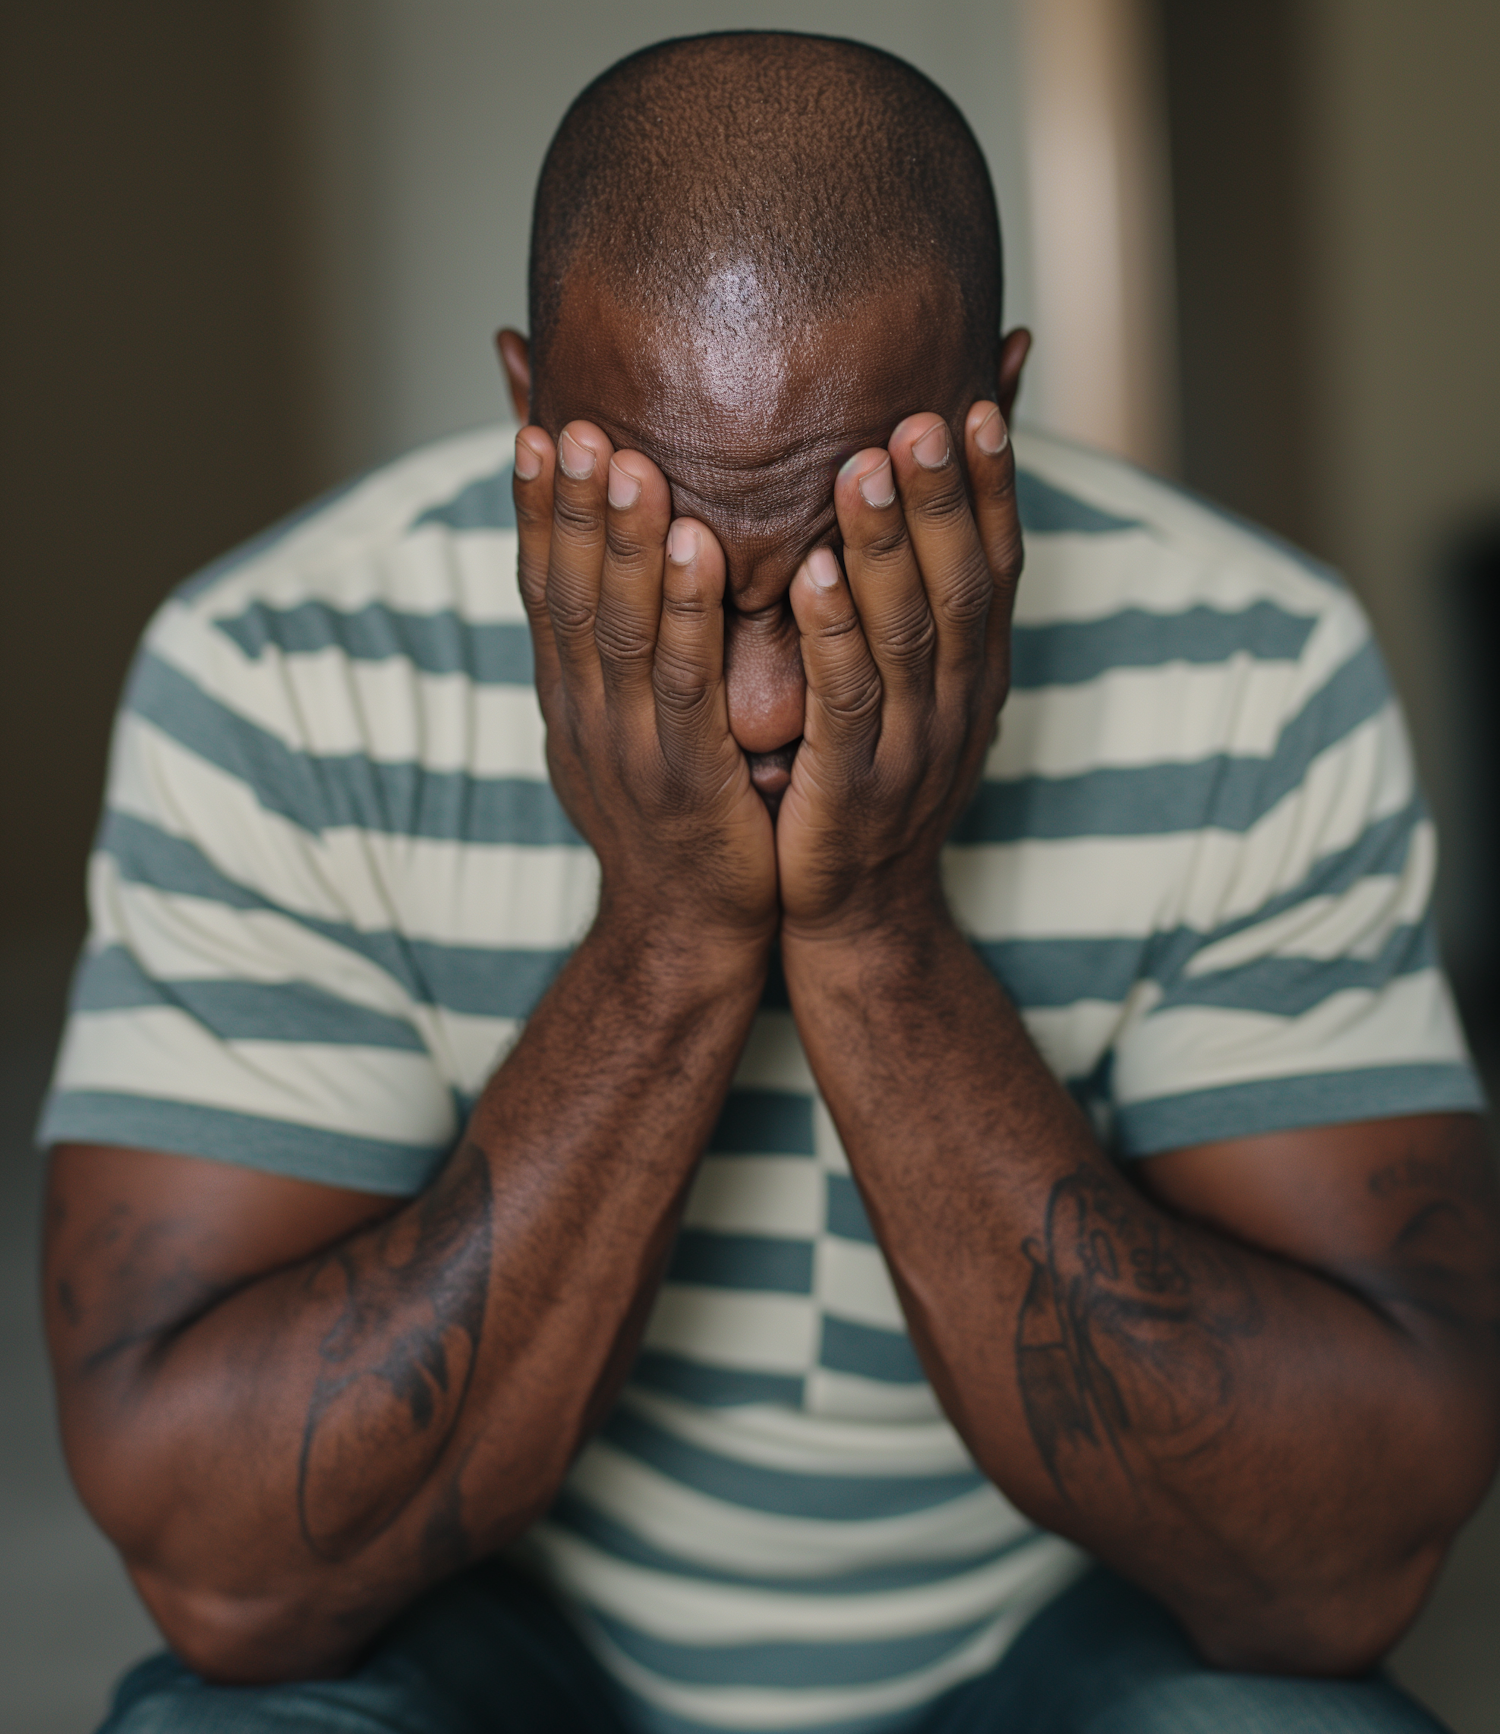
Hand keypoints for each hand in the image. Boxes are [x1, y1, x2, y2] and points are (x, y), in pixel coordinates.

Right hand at [513, 422, 776, 952]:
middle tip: (572, 418)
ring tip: (627, 459)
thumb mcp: (630, 730)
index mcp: (570, 699)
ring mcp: (628, 749)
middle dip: (570, 505)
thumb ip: (625, 653)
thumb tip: (611, 580)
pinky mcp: (686, 781)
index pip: (543, 588)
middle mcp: (585, 715)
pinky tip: (702, 549)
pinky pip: (685, 685)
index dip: (537, 509)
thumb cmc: (675, 821)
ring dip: (621, 541)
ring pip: (618, 629)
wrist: (684, 936)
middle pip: (569, 593)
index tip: (536, 426)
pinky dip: (688, 613)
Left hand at [776, 404, 1021, 941]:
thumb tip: (922, 519)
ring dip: (889, 548)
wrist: (861, 920)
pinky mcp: (854, 789)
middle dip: (944, 496)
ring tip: (863, 465)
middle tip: (923, 411)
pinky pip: (847, 705)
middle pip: (963, 585)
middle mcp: (959, 703)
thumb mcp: (915, 696)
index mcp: (977, 676)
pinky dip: (834, 639)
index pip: (1000, 565)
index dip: (993, 487)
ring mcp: (913, 748)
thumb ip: (919, 608)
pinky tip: (810, 577)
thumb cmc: (874, 787)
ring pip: (909, 634)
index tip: (979, 403)